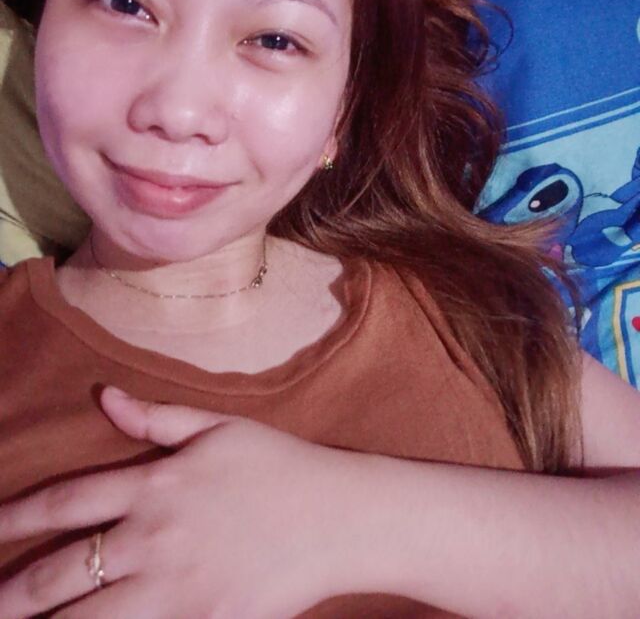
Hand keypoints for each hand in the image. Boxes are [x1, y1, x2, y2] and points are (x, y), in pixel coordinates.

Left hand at [0, 389, 369, 618]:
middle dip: (13, 592)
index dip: (15, 517)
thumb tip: (106, 397)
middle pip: (62, 571)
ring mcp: (175, 588)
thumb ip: (155, 418)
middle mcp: (153, 538)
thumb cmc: (278, 465)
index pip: (66, 502)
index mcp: (155, 485)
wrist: (337, 516)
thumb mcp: (218, 427)